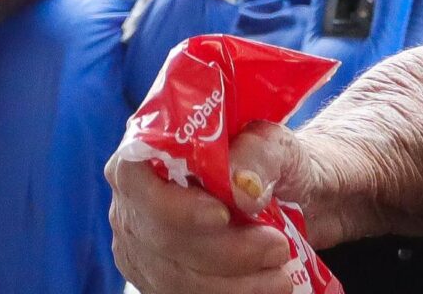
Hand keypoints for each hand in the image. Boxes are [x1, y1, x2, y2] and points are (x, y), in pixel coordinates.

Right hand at [107, 120, 347, 293]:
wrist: (288, 196)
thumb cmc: (270, 161)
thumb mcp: (275, 142)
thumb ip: (259, 153)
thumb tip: (240, 186)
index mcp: (149, 145)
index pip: (135, 176)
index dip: (174, 203)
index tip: (223, 216)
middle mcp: (134, 196)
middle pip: (160, 236)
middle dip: (224, 250)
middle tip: (277, 247)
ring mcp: (141, 242)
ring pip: (174, 277)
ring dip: (233, 282)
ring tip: (281, 273)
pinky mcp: (158, 276)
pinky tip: (263, 286)